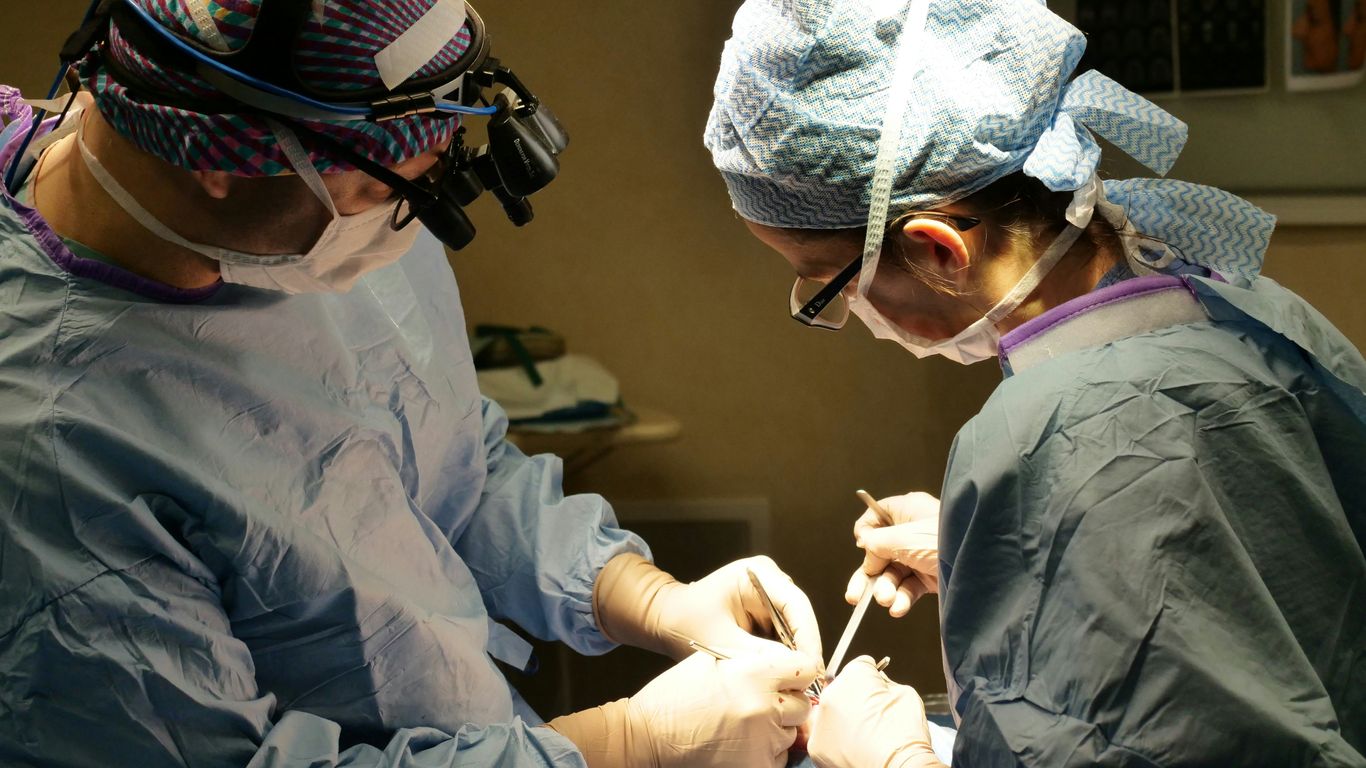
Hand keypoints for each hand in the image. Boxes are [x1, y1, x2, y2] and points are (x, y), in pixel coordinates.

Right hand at [547, 647, 819, 767]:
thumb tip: (783, 669)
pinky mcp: (757, 766)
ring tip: (744, 726)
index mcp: (753, 674)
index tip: (795, 677)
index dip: (800, 672)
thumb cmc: (675, 696)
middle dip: (788, 703)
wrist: (649, 736)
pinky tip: (741, 744)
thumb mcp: (712, 661)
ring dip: (776, 730)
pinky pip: (779, 759)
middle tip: (763, 705)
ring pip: (790, 734)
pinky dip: (767, 753)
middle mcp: (764, 707)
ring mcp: (762, 741)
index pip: (805, 669)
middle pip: (802, 705)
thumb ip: (752, 662)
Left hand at [593, 553, 821, 661]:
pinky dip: (782, 657)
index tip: (812, 667)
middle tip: (809, 683)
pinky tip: (783, 677)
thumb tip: (792, 669)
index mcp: (757, 573)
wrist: (664, 619)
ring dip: (794, 656)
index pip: (796, 604)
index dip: (808, 637)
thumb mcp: (719, 640)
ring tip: (797, 684)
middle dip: (803, 650)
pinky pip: (782, 638)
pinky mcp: (765, 614)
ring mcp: (769, 597)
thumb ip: (756, 653)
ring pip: (794, 631)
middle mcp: (769, 581)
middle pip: (799, 618)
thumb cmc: (684, 621)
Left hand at [807, 657, 945, 767]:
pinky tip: (854, 747)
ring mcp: (820, 720)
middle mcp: (831, 694)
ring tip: (863, 734)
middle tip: (872, 715)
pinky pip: (824, 734)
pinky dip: (836, 740)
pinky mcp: (815, 745)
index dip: (873, 677)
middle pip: (842, 687)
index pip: (860, 664)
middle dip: (855, 696)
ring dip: (842, 718)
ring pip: (830, 711)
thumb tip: (877, 683)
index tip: (878, 689)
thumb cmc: (905, 735)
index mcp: (854, 676)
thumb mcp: (906, 694)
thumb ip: (886, 682)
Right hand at [847, 492, 939, 617]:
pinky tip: (898, 607)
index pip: (877, 517)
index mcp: (908, 510)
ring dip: (886, 589)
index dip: (865, 533)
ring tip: (886, 599)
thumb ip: (877, 543)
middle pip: (881, 551)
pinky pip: (909, 588)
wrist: (985, 566)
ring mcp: (922, 555)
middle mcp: (913, 531)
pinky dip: (901, 599)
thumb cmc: (947, 541)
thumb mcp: (903, 539)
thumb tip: (864, 546)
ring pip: (894, 573)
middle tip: (855, 595)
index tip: (860, 547)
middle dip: (869, 574)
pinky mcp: (931, 576)